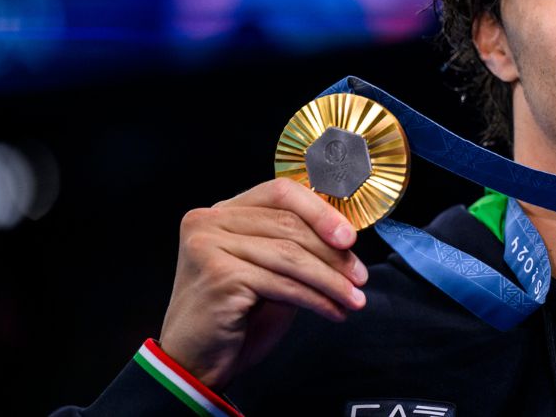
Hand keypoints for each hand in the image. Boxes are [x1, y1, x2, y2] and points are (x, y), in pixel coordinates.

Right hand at [157, 178, 367, 388]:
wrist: (194, 361)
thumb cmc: (235, 315)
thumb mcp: (270, 269)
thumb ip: (295, 244)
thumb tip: (345, 234)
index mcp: (223, 211)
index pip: (281, 192)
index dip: (321, 212)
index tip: (350, 238)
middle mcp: (209, 221)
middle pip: (289, 224)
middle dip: (333, 253)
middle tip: (361, 276)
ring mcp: (209, 246)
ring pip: (291, 255)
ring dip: (331, 280)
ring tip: (354, 298)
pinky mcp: (218, 275)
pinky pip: (283, 283)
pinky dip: (316, 299)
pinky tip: (333, 311)